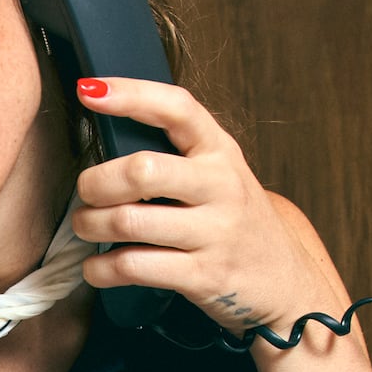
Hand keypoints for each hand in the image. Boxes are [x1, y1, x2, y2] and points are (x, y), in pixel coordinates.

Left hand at [70, 76, 344, 339]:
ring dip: (91, 225)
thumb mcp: (218, 175)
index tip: (90, 91)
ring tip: (87, 226)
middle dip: (96, 182)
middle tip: (86, 192)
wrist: (284, 280)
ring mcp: (214, 233)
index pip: (177, 109)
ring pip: (129, 222)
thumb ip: (175, 154)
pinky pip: (134, 267)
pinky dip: (102, 269)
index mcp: (220, 152)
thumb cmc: (234, 221)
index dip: (131, 95)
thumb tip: (104, 135)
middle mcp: (221, 187)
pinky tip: (97, 267)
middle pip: (142, 171)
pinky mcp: (202, 276)